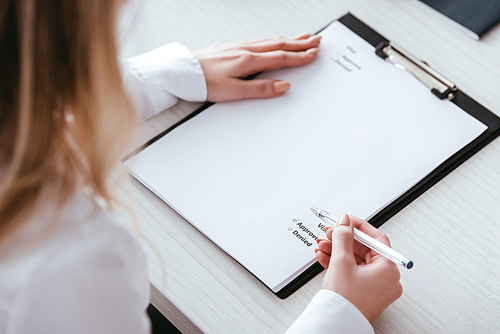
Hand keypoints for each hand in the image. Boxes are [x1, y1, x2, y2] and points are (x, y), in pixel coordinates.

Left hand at [194, 33, 320, 101]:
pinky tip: (273, 40)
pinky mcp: (230, 46)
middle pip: (278, 44)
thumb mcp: (234, 92)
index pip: (281, 57)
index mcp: (248, 60)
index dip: (299, 56)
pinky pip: (258, 40)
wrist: (183, 72)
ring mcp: (237, 46)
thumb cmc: (205, 83)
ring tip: (302, 37)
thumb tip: (284, 86)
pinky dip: (272, 39)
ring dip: (288, 38)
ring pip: (269, 40)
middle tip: (316, 40)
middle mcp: (245, 49)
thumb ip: (261, 89)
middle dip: (300, 43)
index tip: (314, 54)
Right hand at [315, 214, 402, 322]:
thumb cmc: (345, 301)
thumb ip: (343, 237)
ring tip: (323, 245)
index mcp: (389, 269)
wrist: (336, 326)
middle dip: (343, 240)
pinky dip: (340, 264)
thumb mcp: (342, 261)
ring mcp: (377, 288)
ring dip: (338, 251)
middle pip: (365, 250)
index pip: (376, 238)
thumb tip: (345, 222)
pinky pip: (354, 272)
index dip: (359, 227)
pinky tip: (325, 258)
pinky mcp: (365, 294)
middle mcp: (387, 279)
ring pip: (357, 261)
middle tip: (330, 232)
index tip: (346, 220)